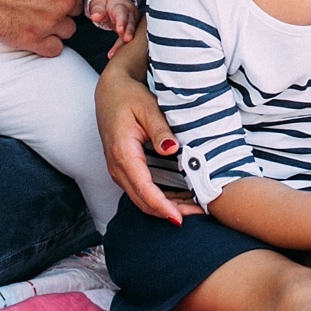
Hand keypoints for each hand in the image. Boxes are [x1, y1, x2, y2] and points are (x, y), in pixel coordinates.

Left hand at [87, 0, 138, 51]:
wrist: (115, 1)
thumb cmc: (107, 2)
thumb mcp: (99, 2)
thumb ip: (98, 10)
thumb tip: (96, 16)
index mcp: (121, 6)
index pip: (122, 13)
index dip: (122, 22)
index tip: (120, 29)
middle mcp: (129, 14)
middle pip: (131, 23)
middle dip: (129, 32)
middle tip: (127, 39)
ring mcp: (131, 23)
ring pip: (131, 33)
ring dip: (126, 42)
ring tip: (118, 52)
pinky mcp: (131, 30)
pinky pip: (128, 39)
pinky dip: (122, 47)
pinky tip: (114, 53)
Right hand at [95, 53, 200, 224]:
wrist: (110, 91)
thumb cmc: (128, 96)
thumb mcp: (147, 107)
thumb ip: (160, 130)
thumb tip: (172, 149)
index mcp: (122, 153)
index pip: (144, 190)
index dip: (163, 207)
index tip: (180, 219)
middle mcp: (117, 167)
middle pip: (144, 201)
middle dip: (170, 212)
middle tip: (200, 213)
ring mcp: (119, 171)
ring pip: (142, 200)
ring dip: (167, 208)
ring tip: (195, 208)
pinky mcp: (124, 170)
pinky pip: (141, 192)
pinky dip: (161, 199)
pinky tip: (181, 198)